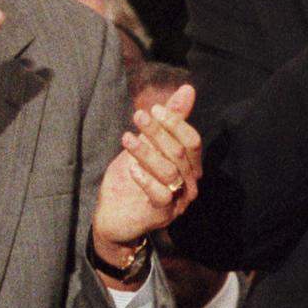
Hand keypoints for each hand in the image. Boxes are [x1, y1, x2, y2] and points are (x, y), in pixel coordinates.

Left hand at [92, 85, 201, 261]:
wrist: (114, 218)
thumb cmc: (133, 179)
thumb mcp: (148, 145)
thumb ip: (169, 122)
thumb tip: (188, 89)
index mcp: (190, 167)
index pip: (193, 141)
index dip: (175, 123)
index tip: (153, 109)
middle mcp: (189, 184)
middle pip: (180, 153)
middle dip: (158, 132)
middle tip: (137, 117)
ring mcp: (178, 201)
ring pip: (169, 171)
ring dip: (147, 152)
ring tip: (126, 138)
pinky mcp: (163, 214)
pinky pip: (160, 194)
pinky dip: (146, 179)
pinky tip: (131, 168)